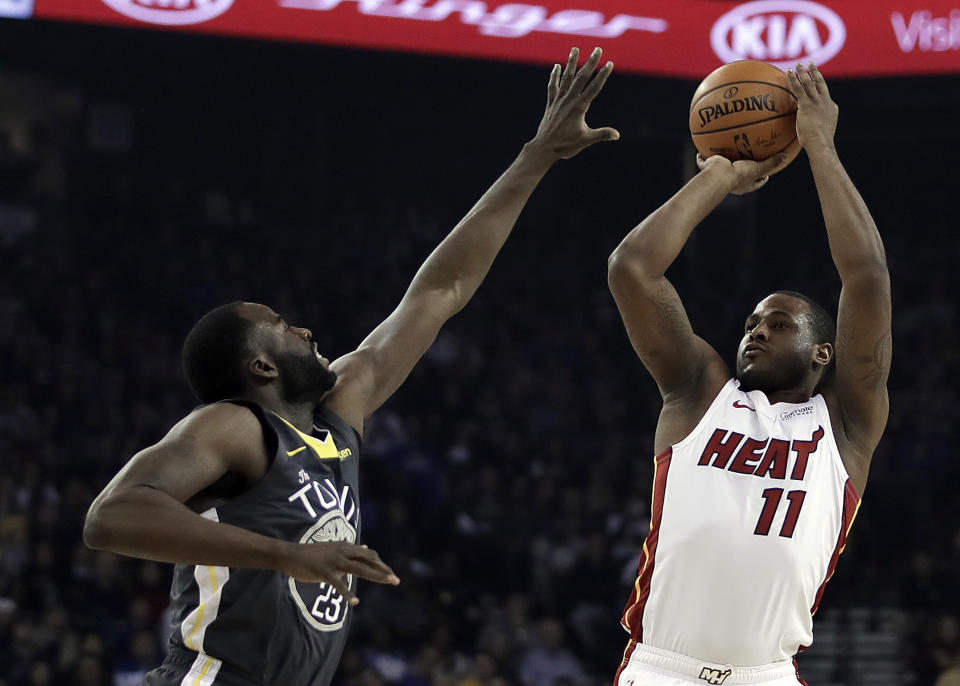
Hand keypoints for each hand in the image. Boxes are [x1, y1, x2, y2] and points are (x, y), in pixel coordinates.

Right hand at [281, 540, 398, 605]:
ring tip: (390, 581)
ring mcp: (334, 562)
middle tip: (396, 580)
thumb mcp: (333, 549)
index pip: (368, 554)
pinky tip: (355, 602)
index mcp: (345, 547)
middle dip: (384, 570)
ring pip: (360, 568)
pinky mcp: (324, 572)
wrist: (290, 555)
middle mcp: (343, 552)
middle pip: (369, 560)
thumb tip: (365, 548)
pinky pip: (338, 584)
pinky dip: (347, 594)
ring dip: (377, 575)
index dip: (380, 563)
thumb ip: (349, 550)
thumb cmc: (311, 554)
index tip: (390, 573)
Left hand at [528, 47, 619, 159]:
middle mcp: (569, 100)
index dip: (603, 75)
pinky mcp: (551, 104)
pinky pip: (552, 87)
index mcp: (579, 107)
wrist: (544, 148)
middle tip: (597, 50)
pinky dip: (554, 76)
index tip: (609, 63)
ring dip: (571, 63)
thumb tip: (617, 135)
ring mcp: (558, 101)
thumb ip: (601, 134)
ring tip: (574, 49)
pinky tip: (556, 66)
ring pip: (566, 78)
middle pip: (581, 78)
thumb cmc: (565, 146)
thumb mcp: (586, 140)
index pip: (594, 88)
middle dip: (590, 63)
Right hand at [697, 153, 785, 194]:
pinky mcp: (707, 168)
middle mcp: (730, 181)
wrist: (719, 175)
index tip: (767, 174)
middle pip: (737, 175)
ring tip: (724, 151)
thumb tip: (785, 156)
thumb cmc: (738, 175)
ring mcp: (718, 175)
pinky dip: (701, 156)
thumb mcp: (758, 168)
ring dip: (721, 161)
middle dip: (741, 168)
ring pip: (721, 168)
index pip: (755, 183)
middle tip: (747, 160)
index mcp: (742, 185)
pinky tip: (701, 149)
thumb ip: (771, 163)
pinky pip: (703, 161)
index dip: (761, 179)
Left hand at [787, 62, 837, 150]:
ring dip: (803, 72)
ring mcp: (817, 102)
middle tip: (810, 64)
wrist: (820, 143)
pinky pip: (798, 88)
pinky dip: (793, 79)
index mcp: (831, 107)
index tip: (817, 76)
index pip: (825, 93)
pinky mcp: (807, 104)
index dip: (820, 83)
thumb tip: (809, 129)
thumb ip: (817, 125)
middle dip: (815, 72)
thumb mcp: (822, 131)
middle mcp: (825, 101)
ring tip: (798, 64)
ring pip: (809, 83)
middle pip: (820, 83)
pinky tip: (788, 72)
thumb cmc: (819, 143)